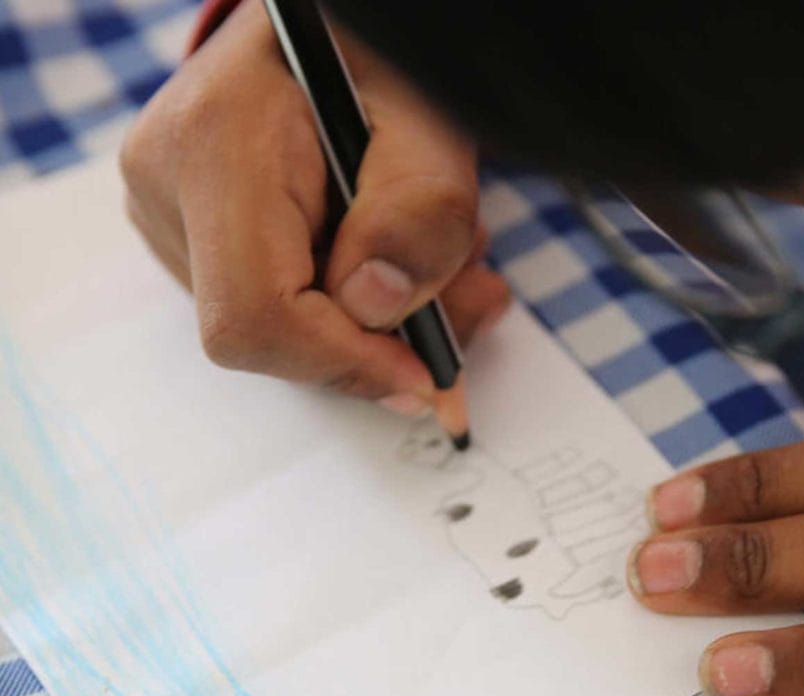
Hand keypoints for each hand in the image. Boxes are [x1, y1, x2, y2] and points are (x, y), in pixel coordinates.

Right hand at [120, 0, 507, 406]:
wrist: (323, 28)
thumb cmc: (378, 59)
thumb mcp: (432, 118)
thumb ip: (418, 212)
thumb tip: (374, 309)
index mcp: (213, 143)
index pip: (256, 315)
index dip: (344, 363)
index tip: (422, 377)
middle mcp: (166, 185)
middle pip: (266, 335)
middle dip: (374, 344)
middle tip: (464, 306)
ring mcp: (166, 216)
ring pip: (274, 334)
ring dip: (372, 326)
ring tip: (442, 268)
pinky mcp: (188, 239)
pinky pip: (271, 312)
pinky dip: (346, 310)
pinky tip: (387, 260)